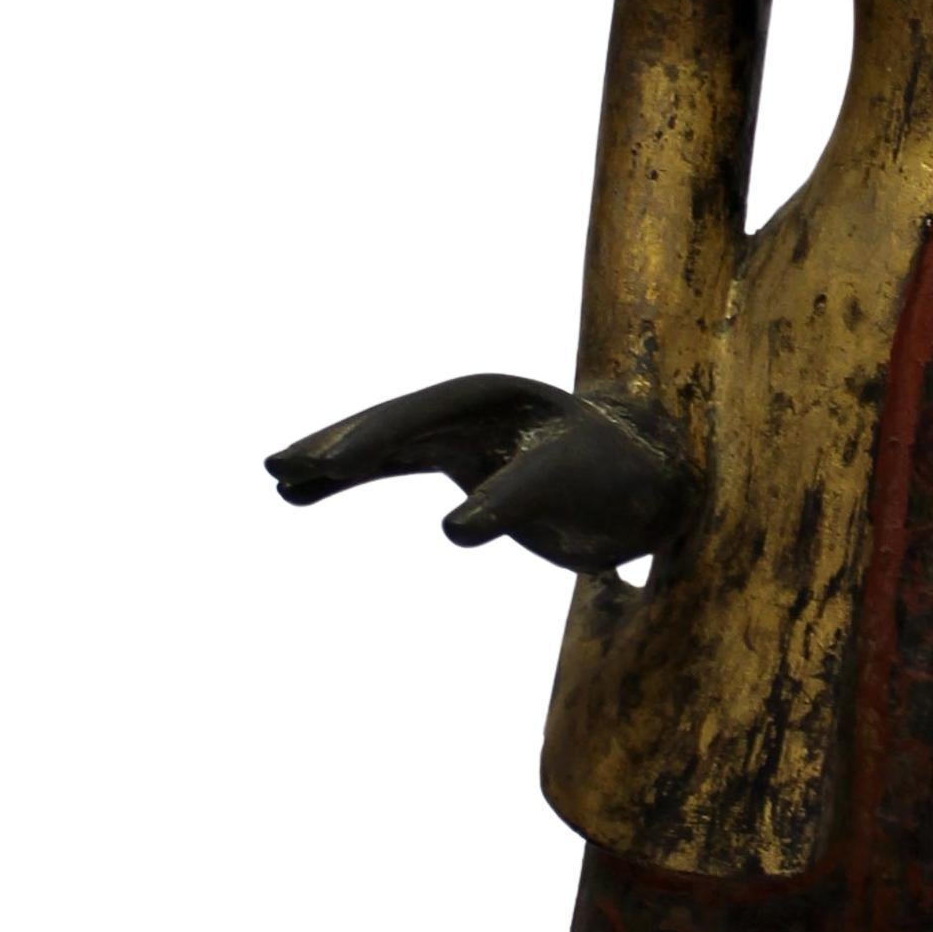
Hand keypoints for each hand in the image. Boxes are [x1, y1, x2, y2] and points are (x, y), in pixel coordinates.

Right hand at [264, 374, 689, 575]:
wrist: (655, 484)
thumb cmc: (620, 479)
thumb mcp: (570, 488)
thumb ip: (514, 503)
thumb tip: (452, 530)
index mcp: (494, 401)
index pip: (420, 418)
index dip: (373, 440)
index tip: (332, 466)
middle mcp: (470, 412)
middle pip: (388, 425)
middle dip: (336, 446)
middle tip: (279, 468)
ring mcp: (462, 436)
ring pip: (382, 446)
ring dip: (332, 464)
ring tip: (277, 481)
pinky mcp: (462, 466)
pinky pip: (393, 469)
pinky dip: (353, 479)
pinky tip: (304, 496)